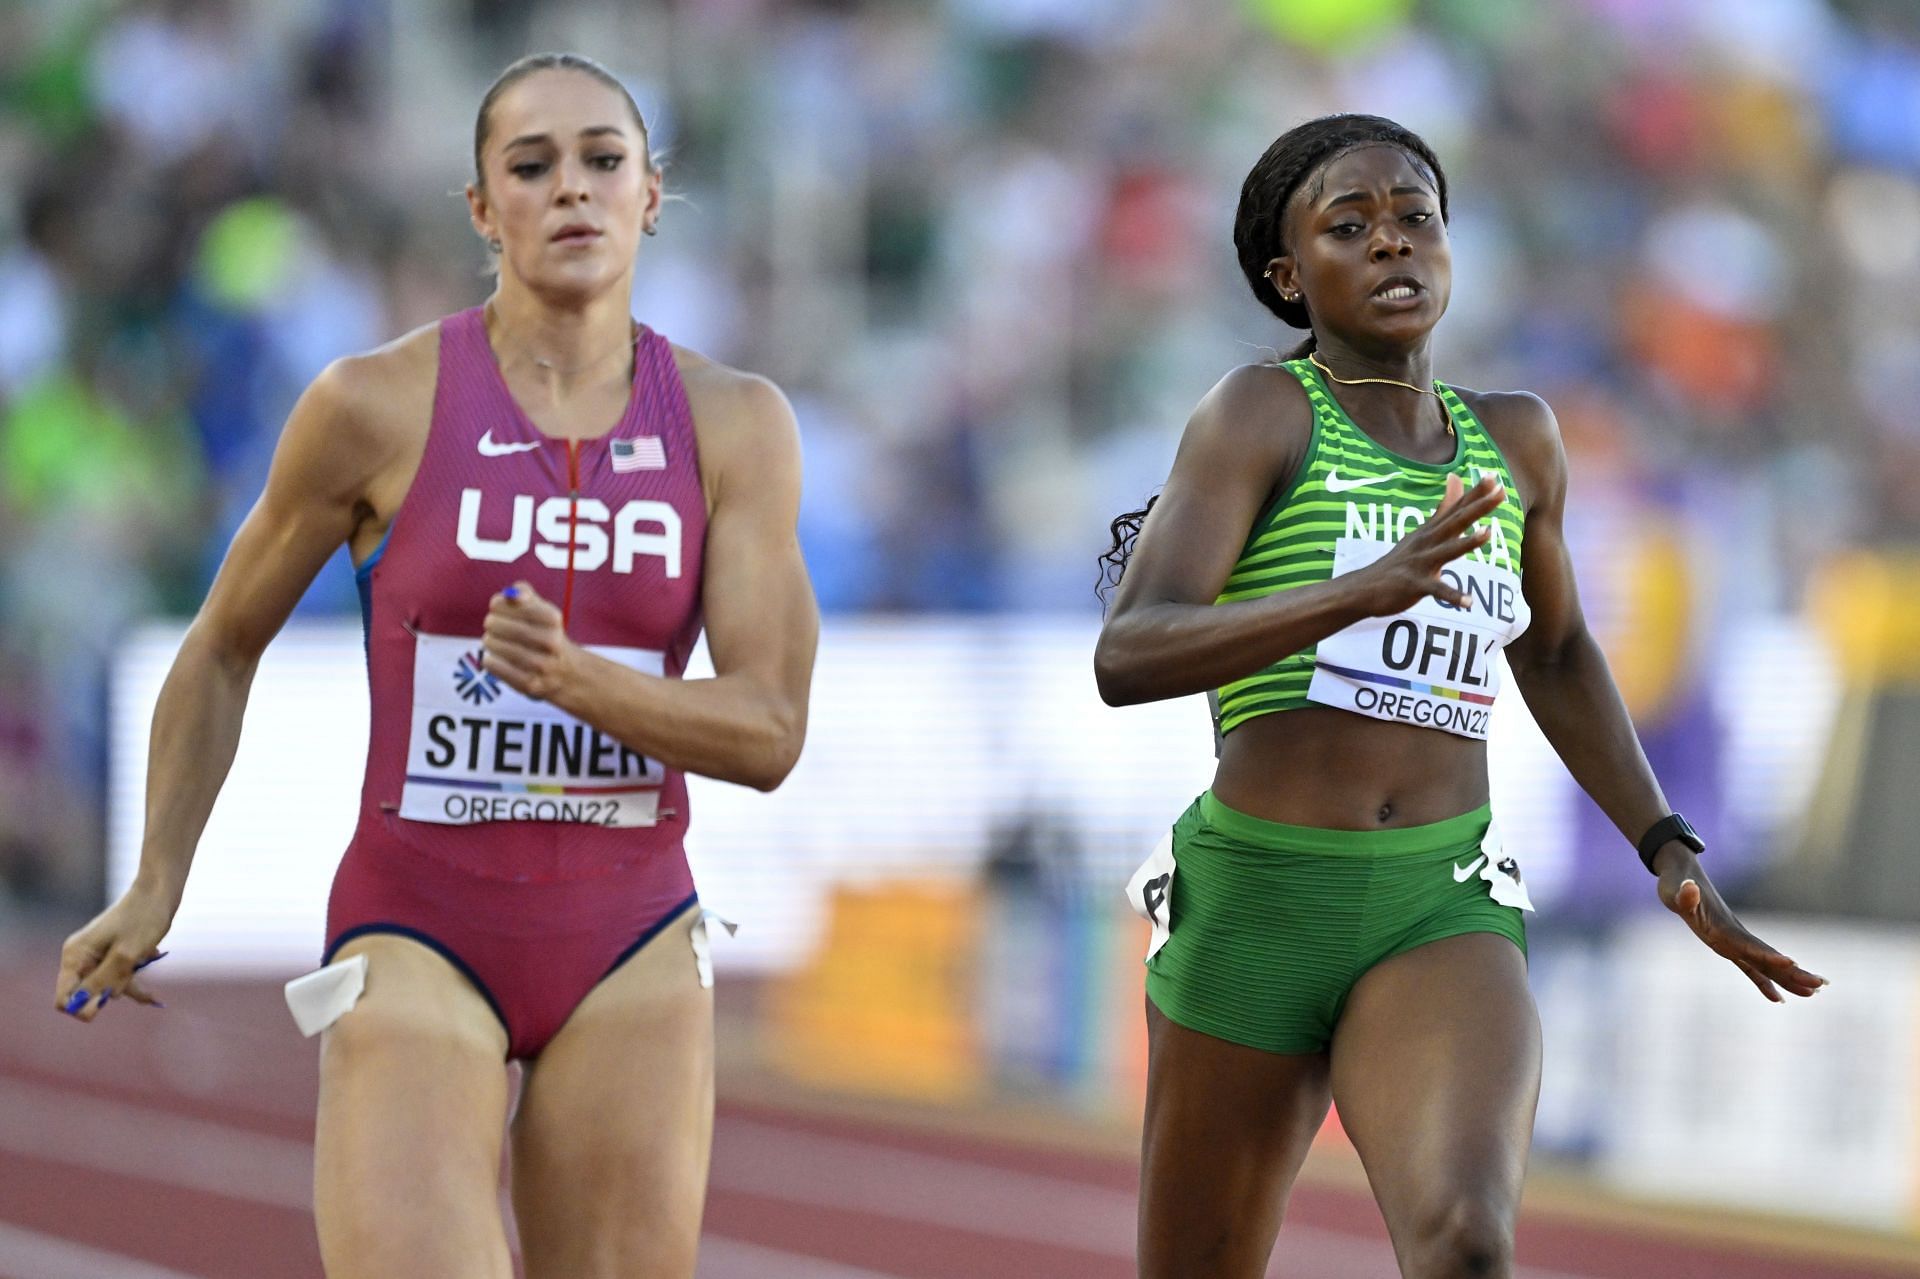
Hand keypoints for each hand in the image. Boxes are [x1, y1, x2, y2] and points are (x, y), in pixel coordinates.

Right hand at [55, 887, 171, 1021]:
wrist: (160, 891)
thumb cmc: (143, 919)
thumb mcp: (126, 955)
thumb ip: (103, 981)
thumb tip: (82, 1007)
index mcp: (75, 956)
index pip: (64, 998)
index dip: (82, 1006)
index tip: (106, 997)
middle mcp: (81, 958)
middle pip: (87, 994)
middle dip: (109, 993)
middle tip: (131, 975)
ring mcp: (96, 957)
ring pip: (106, 987)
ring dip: (127, 986)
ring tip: (149, 979)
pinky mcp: (113, 955)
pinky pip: (118, 978)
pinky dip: (134, 983)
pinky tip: (153, 997)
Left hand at [481, 580, 577, 700]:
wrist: (566, 673)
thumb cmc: (545, 635)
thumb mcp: (542, 609)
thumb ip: (524, 593)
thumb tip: (509, 594)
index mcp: (552, 618)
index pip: (511, 602)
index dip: (498, 604)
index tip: (496, 607)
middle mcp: (550, 641)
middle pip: (498, 624)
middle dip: (491, 623)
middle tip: (491, 625)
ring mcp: (540, 664)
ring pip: (494, 644)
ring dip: (489, 641)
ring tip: (493, 641)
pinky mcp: (529, 683)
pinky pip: (494, 666)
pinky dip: (490, 660)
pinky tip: (494, 657)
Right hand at [1354, 472, 1506, 616]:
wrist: (1364, 588)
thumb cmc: (1398, 561)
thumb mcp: (1421, 533)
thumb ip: (1443, 509)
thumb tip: (1454, 478)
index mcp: (1430, 531)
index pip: (1456, 508)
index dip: (1475, 493)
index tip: (1495, 477)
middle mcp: (1426, 542)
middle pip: (1456, 522)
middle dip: (1478, 507)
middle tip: (1500, 492)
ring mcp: (1420, 563)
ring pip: (1447, 551)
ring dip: (1466, 543)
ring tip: (1487, 533)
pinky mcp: (1414, 585)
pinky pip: (1436, 590)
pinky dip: (1452, 596)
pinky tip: (1469, 602)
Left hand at [1654, 845, 1827, 1001]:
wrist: (1681, 876)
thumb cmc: (1676, 884)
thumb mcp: (1675, 890)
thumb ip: (1684, 894)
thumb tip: (1689, 887)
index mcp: (1724, 927)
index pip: (1750, 945)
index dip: (1768, 955)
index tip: (1791, 964)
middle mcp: (1735, 935)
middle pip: (1767, 957)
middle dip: (1793, 972)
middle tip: (1819, 985)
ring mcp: (1733, 940)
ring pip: (1765, 964)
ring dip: (1788, 979)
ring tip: (1813, 994)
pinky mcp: (1726, 945)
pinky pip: (1750, 967)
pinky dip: (1764, 982)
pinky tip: (1779, 998)